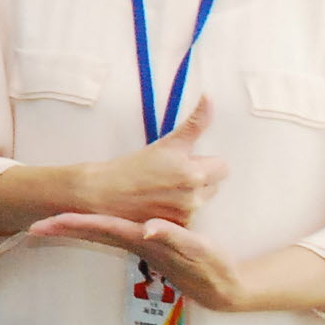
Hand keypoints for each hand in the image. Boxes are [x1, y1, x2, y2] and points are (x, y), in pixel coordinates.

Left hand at [28, 211, 247, 309]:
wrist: (222, 287)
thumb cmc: (211, 267)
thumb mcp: (197, 249)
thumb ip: (174, 237)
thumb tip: (147, 228)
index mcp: (140, 240)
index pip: (99, 228)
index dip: (72, 223)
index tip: (44, 224)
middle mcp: (133, 243)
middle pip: (91, 232)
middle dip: (63, 228)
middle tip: (32, 226)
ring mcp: (137, 245)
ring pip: (100, 233)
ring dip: (75, 228)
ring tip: (49, 223)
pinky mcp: (146, 244)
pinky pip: (114, 233)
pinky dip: (95, 227)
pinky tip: (84, 223)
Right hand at [77, 96, 227, 225]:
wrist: (102, 194)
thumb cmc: (131, 167)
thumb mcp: (165, 143)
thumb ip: (195, 122)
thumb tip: (209, 97)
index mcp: (193, 171)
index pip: (222, 166)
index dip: (204, 162)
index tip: (185, 162)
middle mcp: (193, 194)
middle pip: (213, 184)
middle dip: (199, 179)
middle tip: (170, 176)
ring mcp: (185, 214)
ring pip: (201, 200)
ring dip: (188, 196)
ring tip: (161, 191)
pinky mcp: (177, 228)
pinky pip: (190, 216)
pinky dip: (178, 212)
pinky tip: (159, 205)